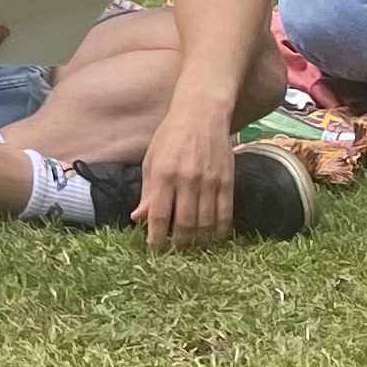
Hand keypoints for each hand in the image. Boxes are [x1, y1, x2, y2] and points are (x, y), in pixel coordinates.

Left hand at [134, 104, 240, 251]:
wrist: (202, 114)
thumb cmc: (170, 136)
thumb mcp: (151, 160)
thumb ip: (148, 192)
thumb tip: (138, 219)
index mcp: (164, 175)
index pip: (159, 215)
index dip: (157, 238)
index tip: (154, 249)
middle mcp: (187, 180)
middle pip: (185, 224)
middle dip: (179, 244)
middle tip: (175, 251)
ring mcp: (210, 182)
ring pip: (206, 224)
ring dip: (199, 241)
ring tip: (192, 246)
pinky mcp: (227, 182)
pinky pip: (225, 214)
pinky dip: (219, 231)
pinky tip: (213, 237)